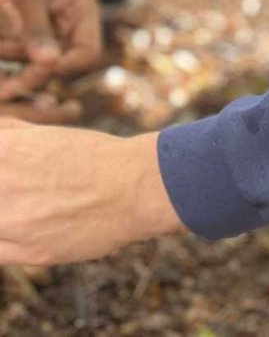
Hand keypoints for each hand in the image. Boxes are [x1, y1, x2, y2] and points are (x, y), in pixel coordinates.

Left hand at [0, 0, 101, 103]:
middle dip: (33, 72)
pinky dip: (6, 54)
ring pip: (37, 62)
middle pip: (61, 63)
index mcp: (82, 10)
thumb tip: (49, 67)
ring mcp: (48, 27)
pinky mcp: (25, 29)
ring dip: (14, 66)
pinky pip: (20, 52)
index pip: (87, 54)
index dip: (64, 67)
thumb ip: (37, 29)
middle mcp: (69, 23)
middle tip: (3, 86)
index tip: (34, 68)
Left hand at [0, 122, 180, 263]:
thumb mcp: (46, 136)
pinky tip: (23, 228)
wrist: (133, 187)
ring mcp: (14, 221)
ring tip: (27, 207)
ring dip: (6, 214)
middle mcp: (3, 184)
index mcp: (4, 149)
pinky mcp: (29, 253)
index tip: (9, 174)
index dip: (1, 169)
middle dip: (5, 189)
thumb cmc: (92, 156)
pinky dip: (5, 239)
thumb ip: (11, 135)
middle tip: (22, 189)